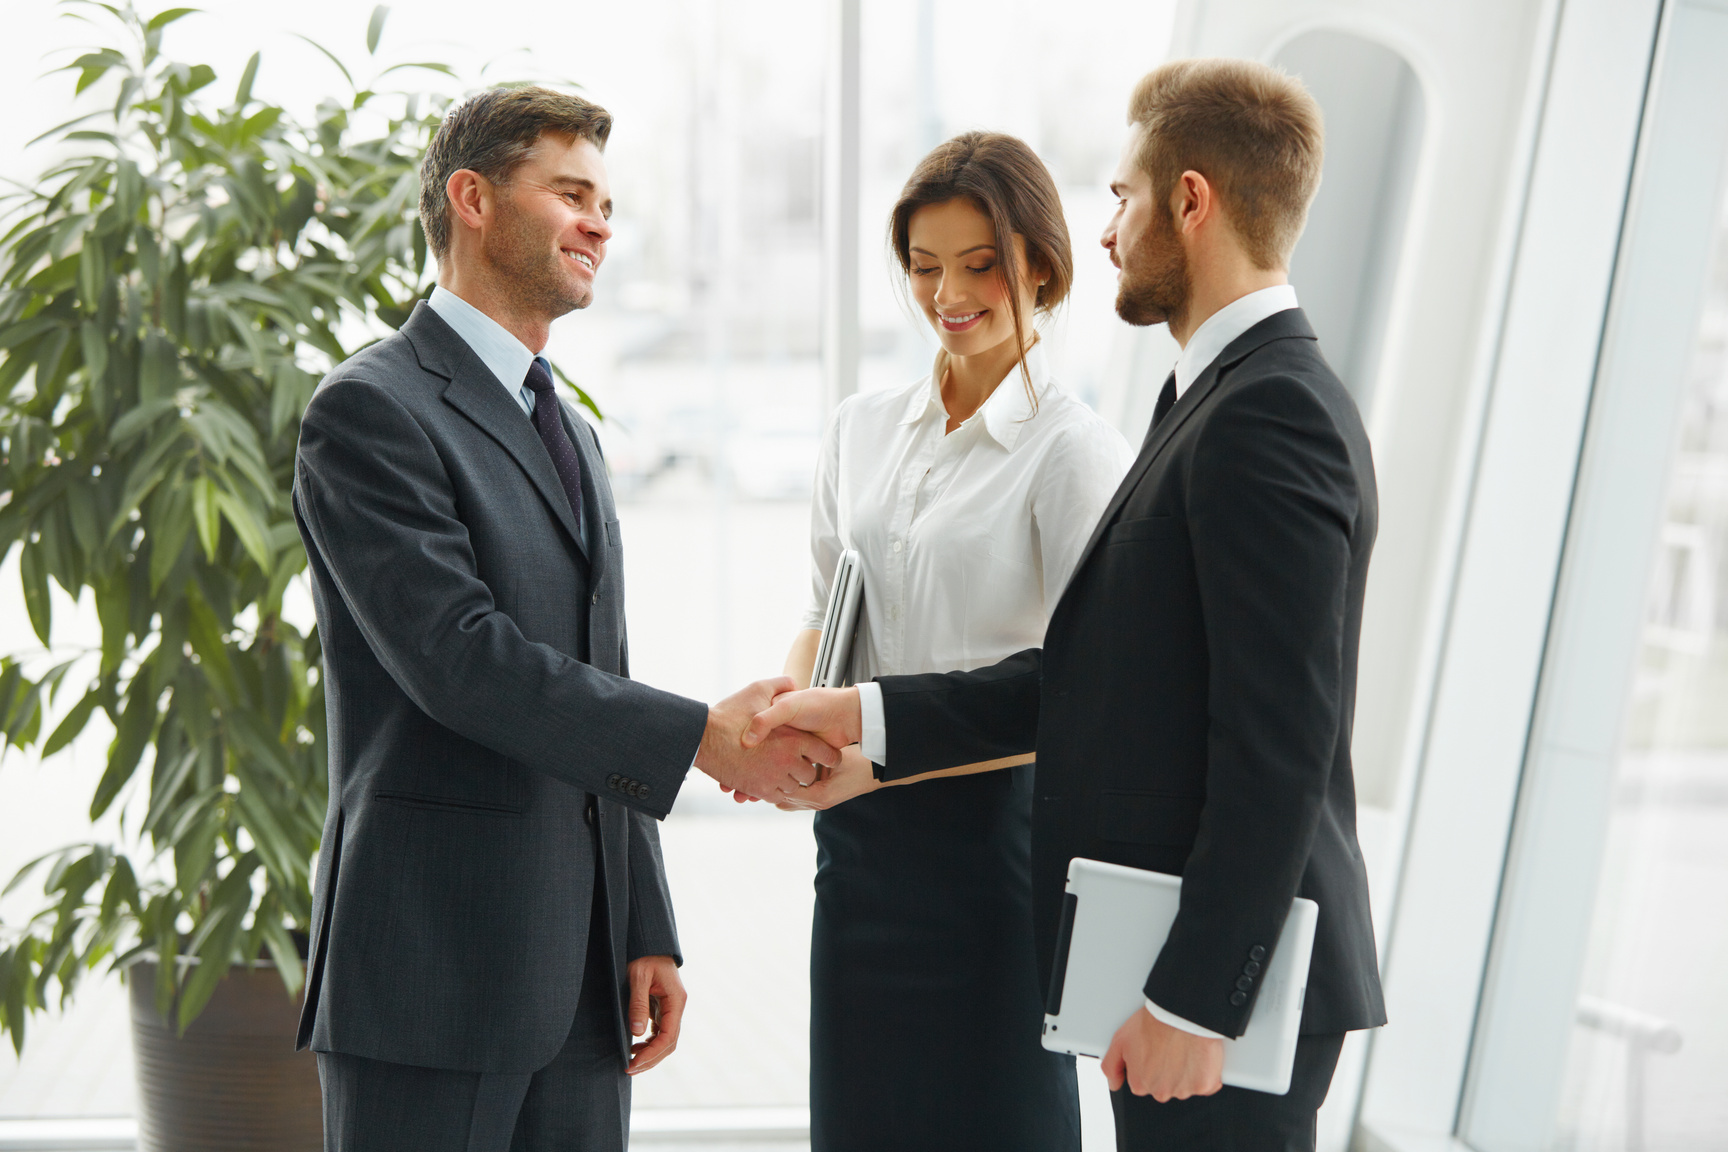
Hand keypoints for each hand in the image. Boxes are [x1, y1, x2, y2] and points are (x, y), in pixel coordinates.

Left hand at [625, 955, 685, 1074]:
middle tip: (629, 1069)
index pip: (668, 1036)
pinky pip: (660, 1031)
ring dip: (651, 1054)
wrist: (650, 942)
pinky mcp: (663, 1007)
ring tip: (630, 1062)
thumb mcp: (638, 976)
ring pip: (666, 1040)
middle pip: (669, 1043)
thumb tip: (637, 1033)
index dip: (651, 1054)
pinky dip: (649, 1043)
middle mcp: (677, 1007)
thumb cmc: (644, 955)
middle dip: (651, 1059)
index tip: (633, 1063)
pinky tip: (635, 1046)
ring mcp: (671, 1008)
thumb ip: (638, 1004)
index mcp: (676, 1000)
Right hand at [697, 678, 840, 800]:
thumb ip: (780, 684)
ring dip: (789, 782)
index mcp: (794, 738)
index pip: (827, 755)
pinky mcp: (759, 790)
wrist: (704, 738)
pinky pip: (777, 797)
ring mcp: (774, 778)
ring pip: (794, 788)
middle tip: (799, 764)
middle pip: (811, 775)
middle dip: (806, 771)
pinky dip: (774, 791)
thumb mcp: (758, 689)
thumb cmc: (729, 715)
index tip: (823, 756)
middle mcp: (788, 760)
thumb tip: (794, 683)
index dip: (827, 756)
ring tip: (780, 771)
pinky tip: (767, 779)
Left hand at [774, 744, 877, 810]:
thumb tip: (788, 753)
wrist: (876, 773)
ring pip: (786, 802)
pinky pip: (796, 800)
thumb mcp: (835, 758)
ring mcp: (818, 804)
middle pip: (782, 800)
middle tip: (762, 768)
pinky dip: (788, 789)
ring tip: (770, 771)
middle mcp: (817, 803)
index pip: (786, 791)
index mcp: (820, 795)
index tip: (765, 761)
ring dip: (779, 788)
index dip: (774, 777)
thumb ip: (812, 758)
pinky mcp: (820, 800)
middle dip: (772, 786)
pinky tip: (783, 773)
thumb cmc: (858, 763)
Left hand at [1101, 1006, 1223, 1100]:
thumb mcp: (1120, 1040)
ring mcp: (1184, 1090)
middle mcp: (1161, 1092)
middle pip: (1164, 1086)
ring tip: (1184, 1048)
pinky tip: (1198, 1055)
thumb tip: (1113, 1084)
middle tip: (1169, 1047)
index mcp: (1140, 1084)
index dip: (1149, 1064)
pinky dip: (1205, 1073)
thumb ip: (1111, 1066)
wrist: (1181, 1013)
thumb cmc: (1153, 1023)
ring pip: (1185, 1085)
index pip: (1143, 1082)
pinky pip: (1206, 1084)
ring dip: (1186, 1072)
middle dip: (1167, 1071)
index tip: (1154, 1051)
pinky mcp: (1205, 1085)